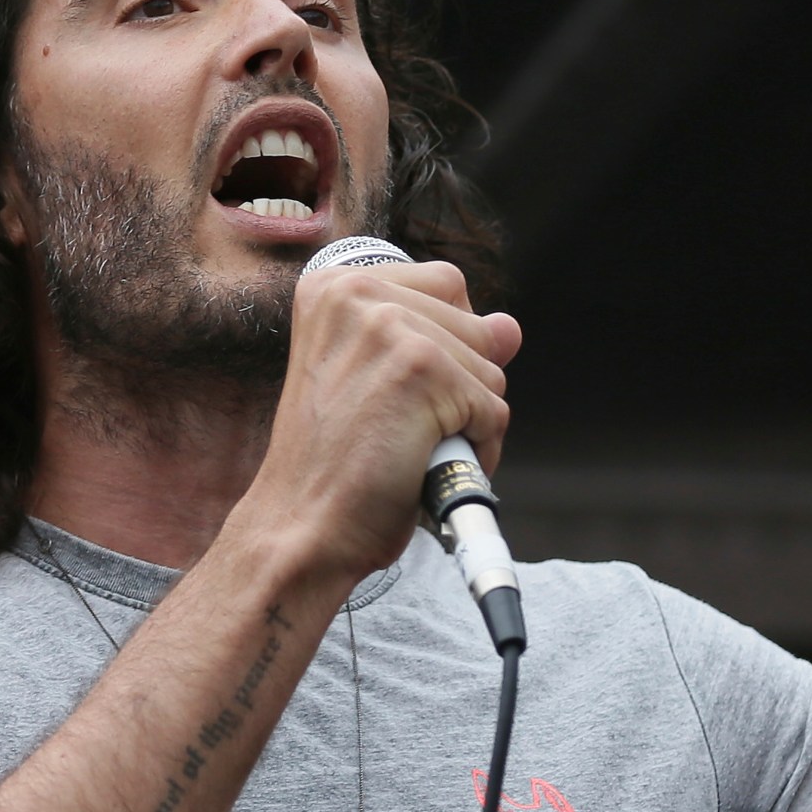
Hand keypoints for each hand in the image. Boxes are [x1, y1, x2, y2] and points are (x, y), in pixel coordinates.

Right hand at [247, 258, 521, 578]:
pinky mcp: (425, 369)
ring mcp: (392, 328)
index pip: (448, 285)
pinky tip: (424, 465)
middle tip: (398, 426)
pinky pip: (494, 411)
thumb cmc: (332, 466)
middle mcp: (358, 295)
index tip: (402, 387)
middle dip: (460, 386)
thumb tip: (509, 328)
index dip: (447, 343)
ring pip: (491, 371)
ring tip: (408, 447)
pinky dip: (477, 451)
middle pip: (476, 325)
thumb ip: (442, 339)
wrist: (302, 527)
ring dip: (467, 422)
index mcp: (335, 286)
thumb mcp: (376, 378)